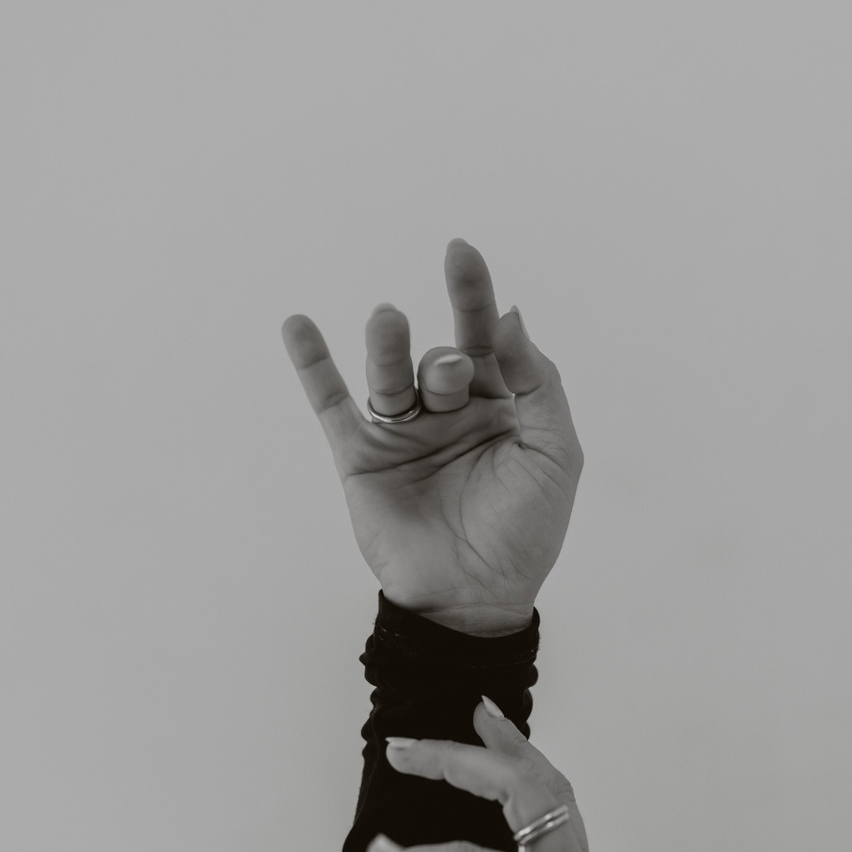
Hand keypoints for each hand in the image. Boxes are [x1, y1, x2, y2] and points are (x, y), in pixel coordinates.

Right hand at [281, 240, 583, 635]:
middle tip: (447, 376)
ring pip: (388, 375)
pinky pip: (333, 405)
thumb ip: (538, 383)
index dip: (473, 293)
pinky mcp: (362, 460)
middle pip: (438, 358)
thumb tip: (512, 314)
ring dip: (386, 346)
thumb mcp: (553, 452)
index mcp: (498, 404)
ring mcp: (403, 434)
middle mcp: (448, 412)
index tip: (459, 251)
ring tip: (388, 320)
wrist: (475, 599)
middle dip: (442, 358)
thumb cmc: (525, 531)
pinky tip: (297, 326)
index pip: (483, 336)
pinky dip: (314, 366)